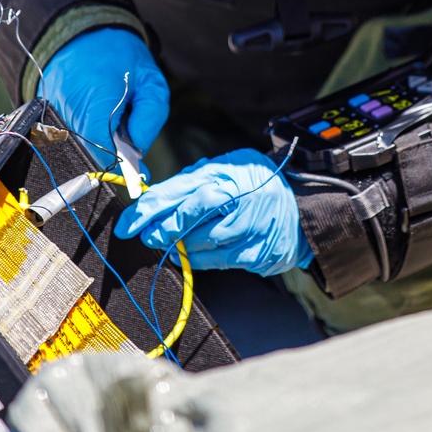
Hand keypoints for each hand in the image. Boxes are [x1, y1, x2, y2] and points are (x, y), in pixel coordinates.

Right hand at [42, 28, 168, 166]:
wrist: (79, 27)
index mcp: (96, 103)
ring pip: (81, 143)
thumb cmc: (118, 52)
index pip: (103, 153)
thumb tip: (139, 150)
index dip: (121, 165)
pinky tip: (96, 107)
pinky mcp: (47, 111)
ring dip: (100, 136)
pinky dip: (87, 127)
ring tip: (111, 110)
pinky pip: (70, 131)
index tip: (136, 169)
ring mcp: (54, 113)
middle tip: (128, 129)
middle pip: (92, 152)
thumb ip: (151, 116)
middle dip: (114, 149)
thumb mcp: (150, 79)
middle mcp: (69, 112)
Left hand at [114, 150, 312, 276]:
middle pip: (191, 219)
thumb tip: (154, 199)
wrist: (301, 209)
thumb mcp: (226, 170)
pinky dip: (202, 258)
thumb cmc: (256, 185)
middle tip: (147, 235)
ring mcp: (251, 230)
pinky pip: (218, 261)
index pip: (182, 191)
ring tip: (172, 243)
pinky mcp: (256, 254)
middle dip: (163, 230)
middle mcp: (242, 200)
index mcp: (230, 174)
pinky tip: (195, 253)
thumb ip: (193, 182)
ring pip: (201, 245)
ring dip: (180, 247)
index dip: (151, 208)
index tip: (129, 222)